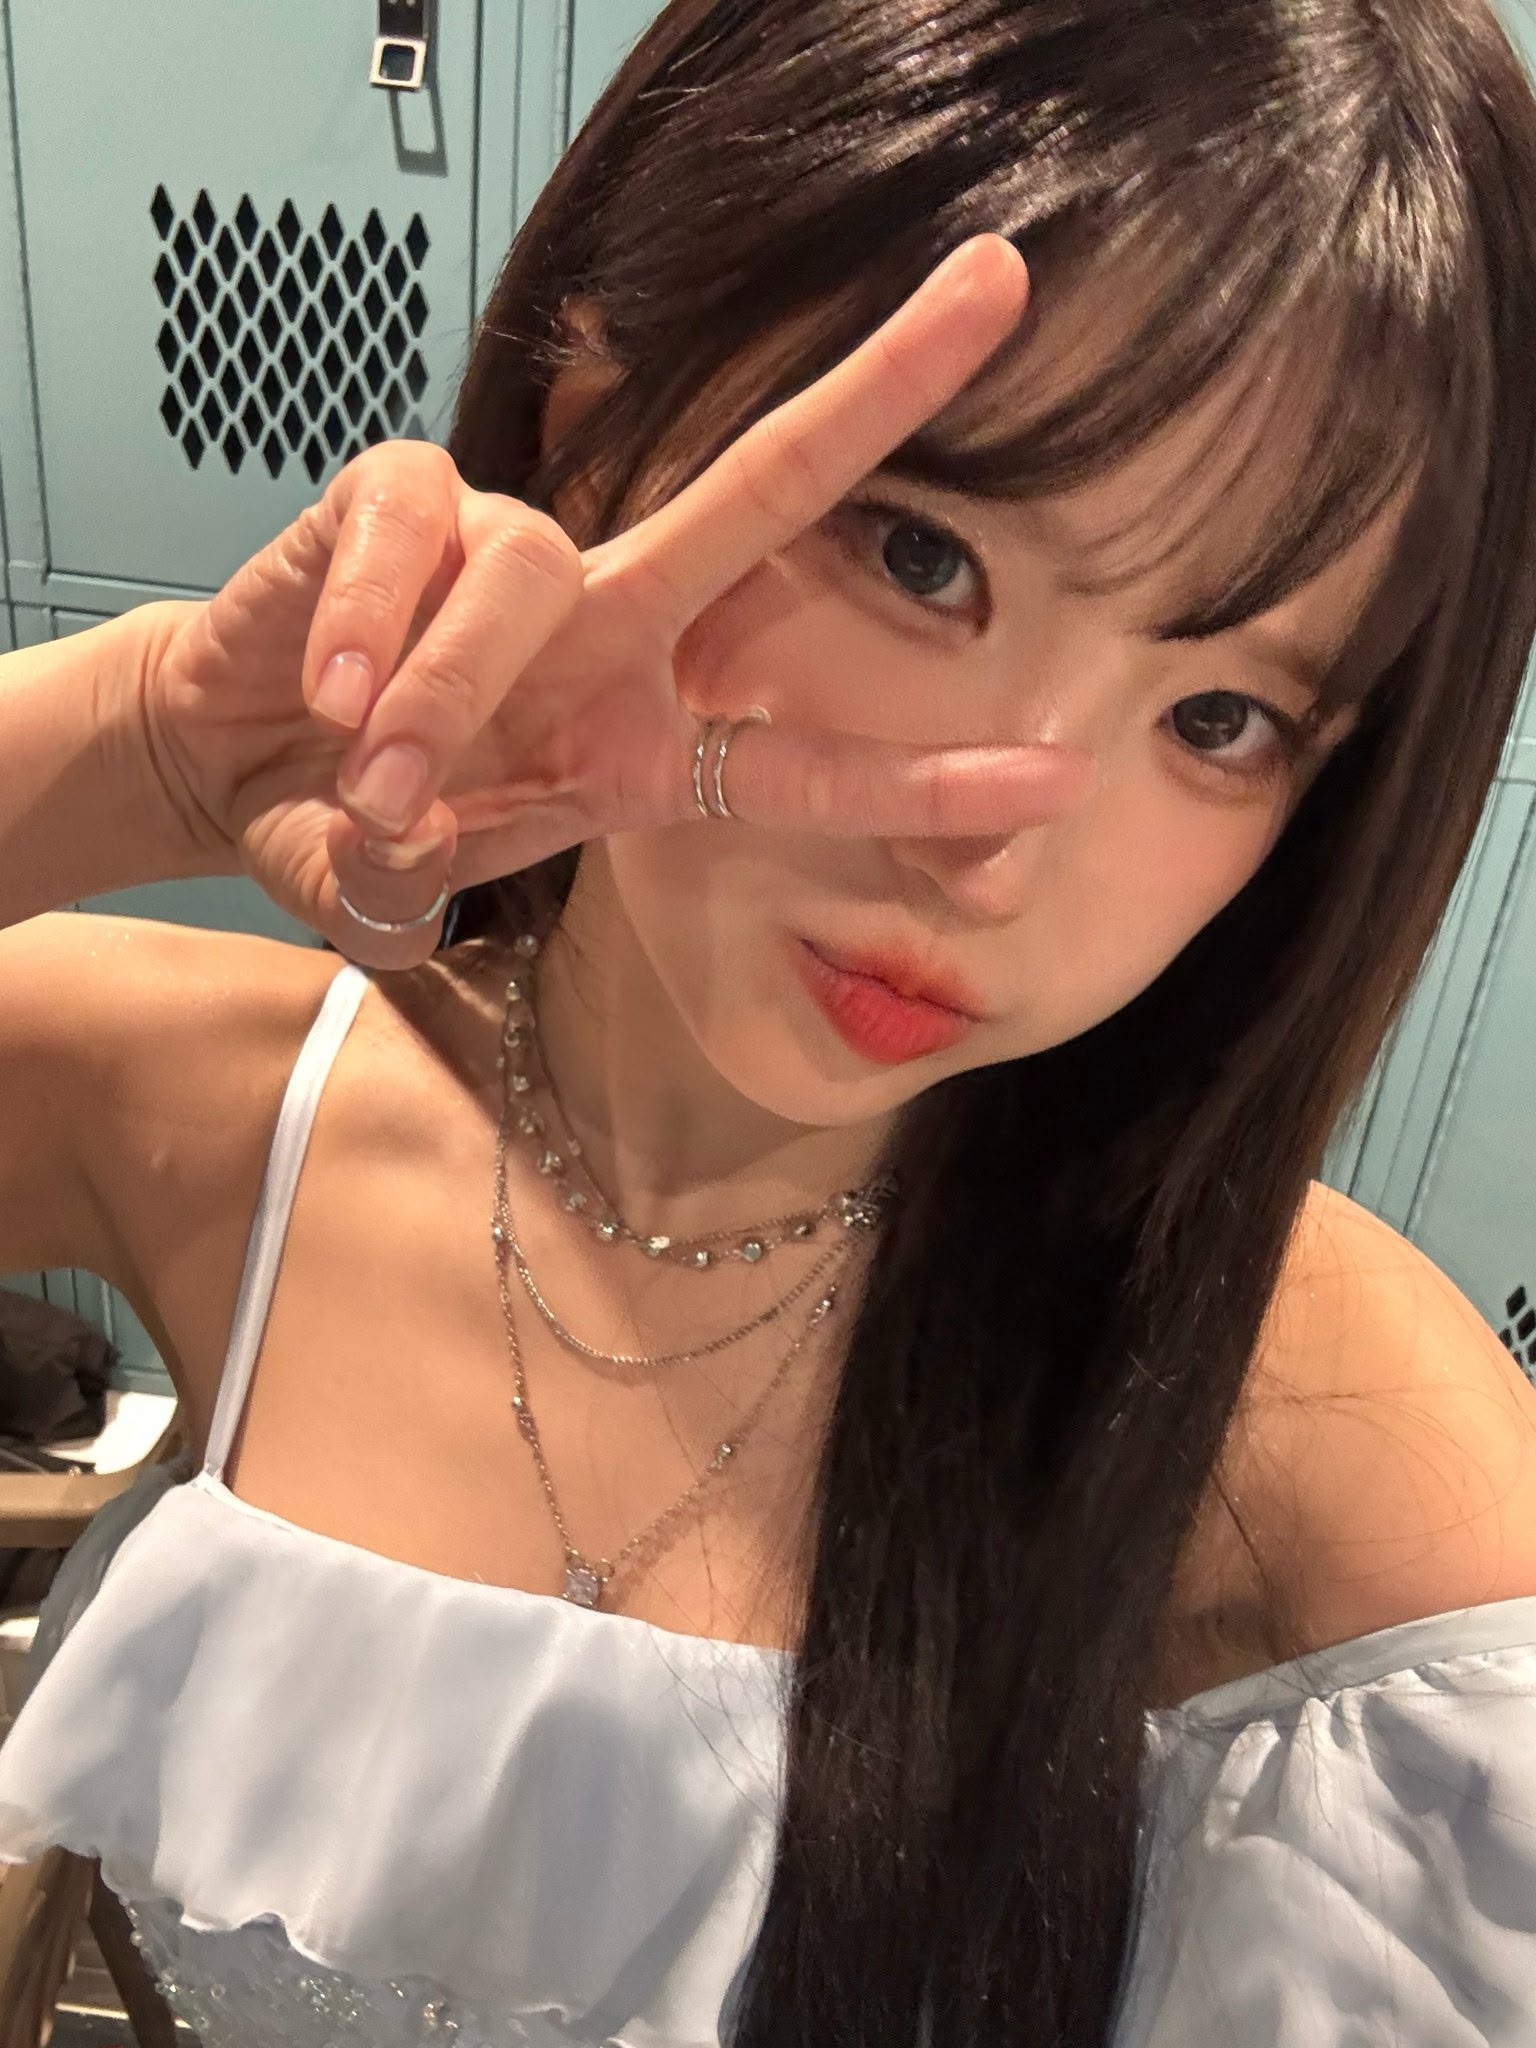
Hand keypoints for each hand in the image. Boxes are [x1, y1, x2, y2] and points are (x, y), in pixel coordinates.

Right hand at [143, 234, 1092, 964]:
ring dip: (449, 686)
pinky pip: (419, 532)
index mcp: (641, 744)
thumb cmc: (345, 824)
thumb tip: (409, 849)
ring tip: (375, 775)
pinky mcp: (408, 497)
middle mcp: (609, 629)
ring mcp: (514, 553)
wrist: (227, 759)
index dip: (927, 783)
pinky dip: (369, 622)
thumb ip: (419, 888)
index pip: (802, 765)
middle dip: (883, 388)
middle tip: (1000, 282)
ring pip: (538, 570)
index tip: (1059, 784)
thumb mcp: (395, 886)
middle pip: (763, 493)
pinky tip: (323, 688)